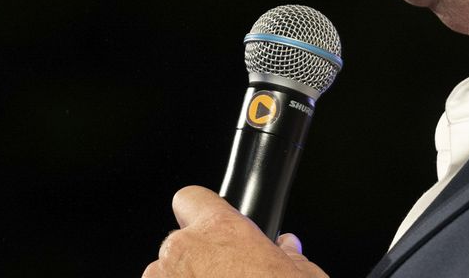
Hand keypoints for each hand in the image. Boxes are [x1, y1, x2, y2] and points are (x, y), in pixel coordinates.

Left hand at [143, 186, 328, 276]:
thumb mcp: (303, 275)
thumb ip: (287, 254)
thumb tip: (287, 247)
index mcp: (219, 230)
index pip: (191, 198)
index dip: (201, 211)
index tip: (209, 225)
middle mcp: (184, 251)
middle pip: (179, 242)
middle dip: (197, 259)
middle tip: (225, 277)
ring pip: (165, 275)